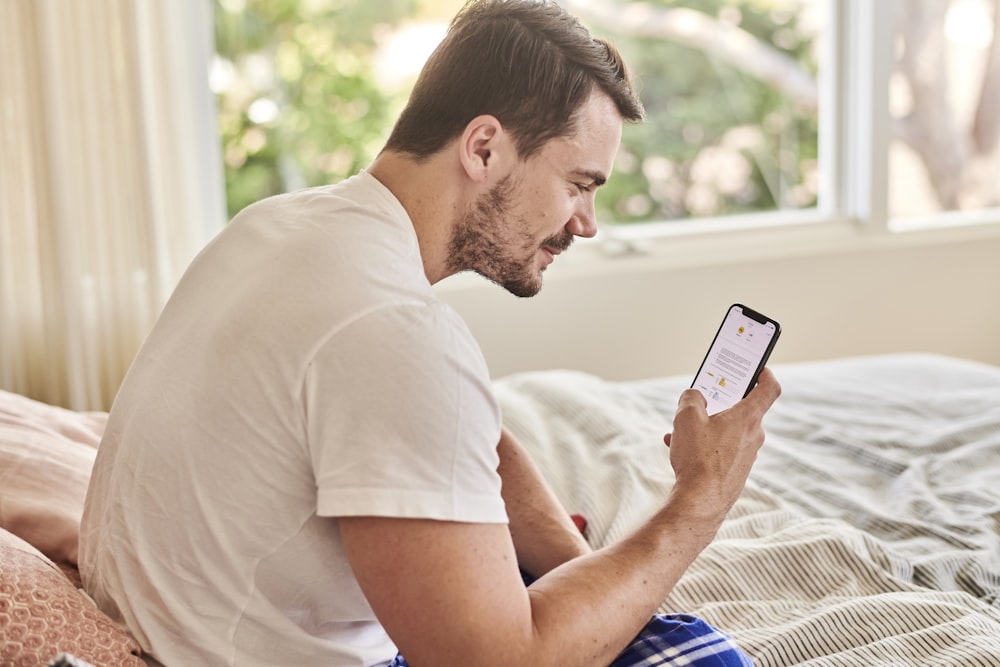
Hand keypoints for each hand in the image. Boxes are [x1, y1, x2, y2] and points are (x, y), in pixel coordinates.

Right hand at [662, 368, 780, 524]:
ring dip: (706, 427)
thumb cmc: (698, 459)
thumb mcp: (686, 417)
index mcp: (747, 417)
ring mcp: (746, 456)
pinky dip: (704, 446)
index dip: (765, 374)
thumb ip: (691, 398)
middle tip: (702, 400)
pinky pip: (721, 450)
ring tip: (680, 431)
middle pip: (742, 410)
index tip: (758, 369)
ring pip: (727, 432)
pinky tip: (680, 450)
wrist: (700, 502)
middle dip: (719, 404)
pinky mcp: (736, 472)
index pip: (769, 389)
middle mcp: (753, 436)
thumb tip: (695, 397)